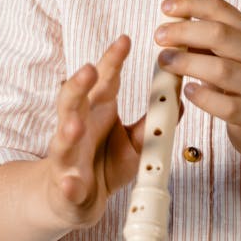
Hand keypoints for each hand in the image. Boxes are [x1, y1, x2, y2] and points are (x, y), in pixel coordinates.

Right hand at [45, 35, 144, 227]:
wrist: (77, 200)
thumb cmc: (105, 162)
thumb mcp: (134, 141)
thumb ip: (151, 122)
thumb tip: (177, 99)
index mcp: (96, 110)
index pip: (103, 79)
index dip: (111, 59)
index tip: (125, 40)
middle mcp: (77, 127)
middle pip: (73, 100)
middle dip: (79, 85)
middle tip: (89, 70)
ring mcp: (68, 156)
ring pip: (63, 140)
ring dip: (68, 131)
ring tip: (76, 126)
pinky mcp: (66, 187)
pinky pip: (66, 186)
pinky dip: (68, 185)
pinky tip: (70, 183)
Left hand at [155, 0, 240, 159]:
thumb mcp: (234, 55)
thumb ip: (208, 41)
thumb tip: (169, 28)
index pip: (220, 9)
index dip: (191, 4)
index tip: (166, 6)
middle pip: (219, 34)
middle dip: (184, 31)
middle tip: (159, 36)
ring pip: (221, 69)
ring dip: (187, 62)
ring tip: (165, 61)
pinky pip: (224, 104)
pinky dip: (202, 96)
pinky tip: (188, 90)